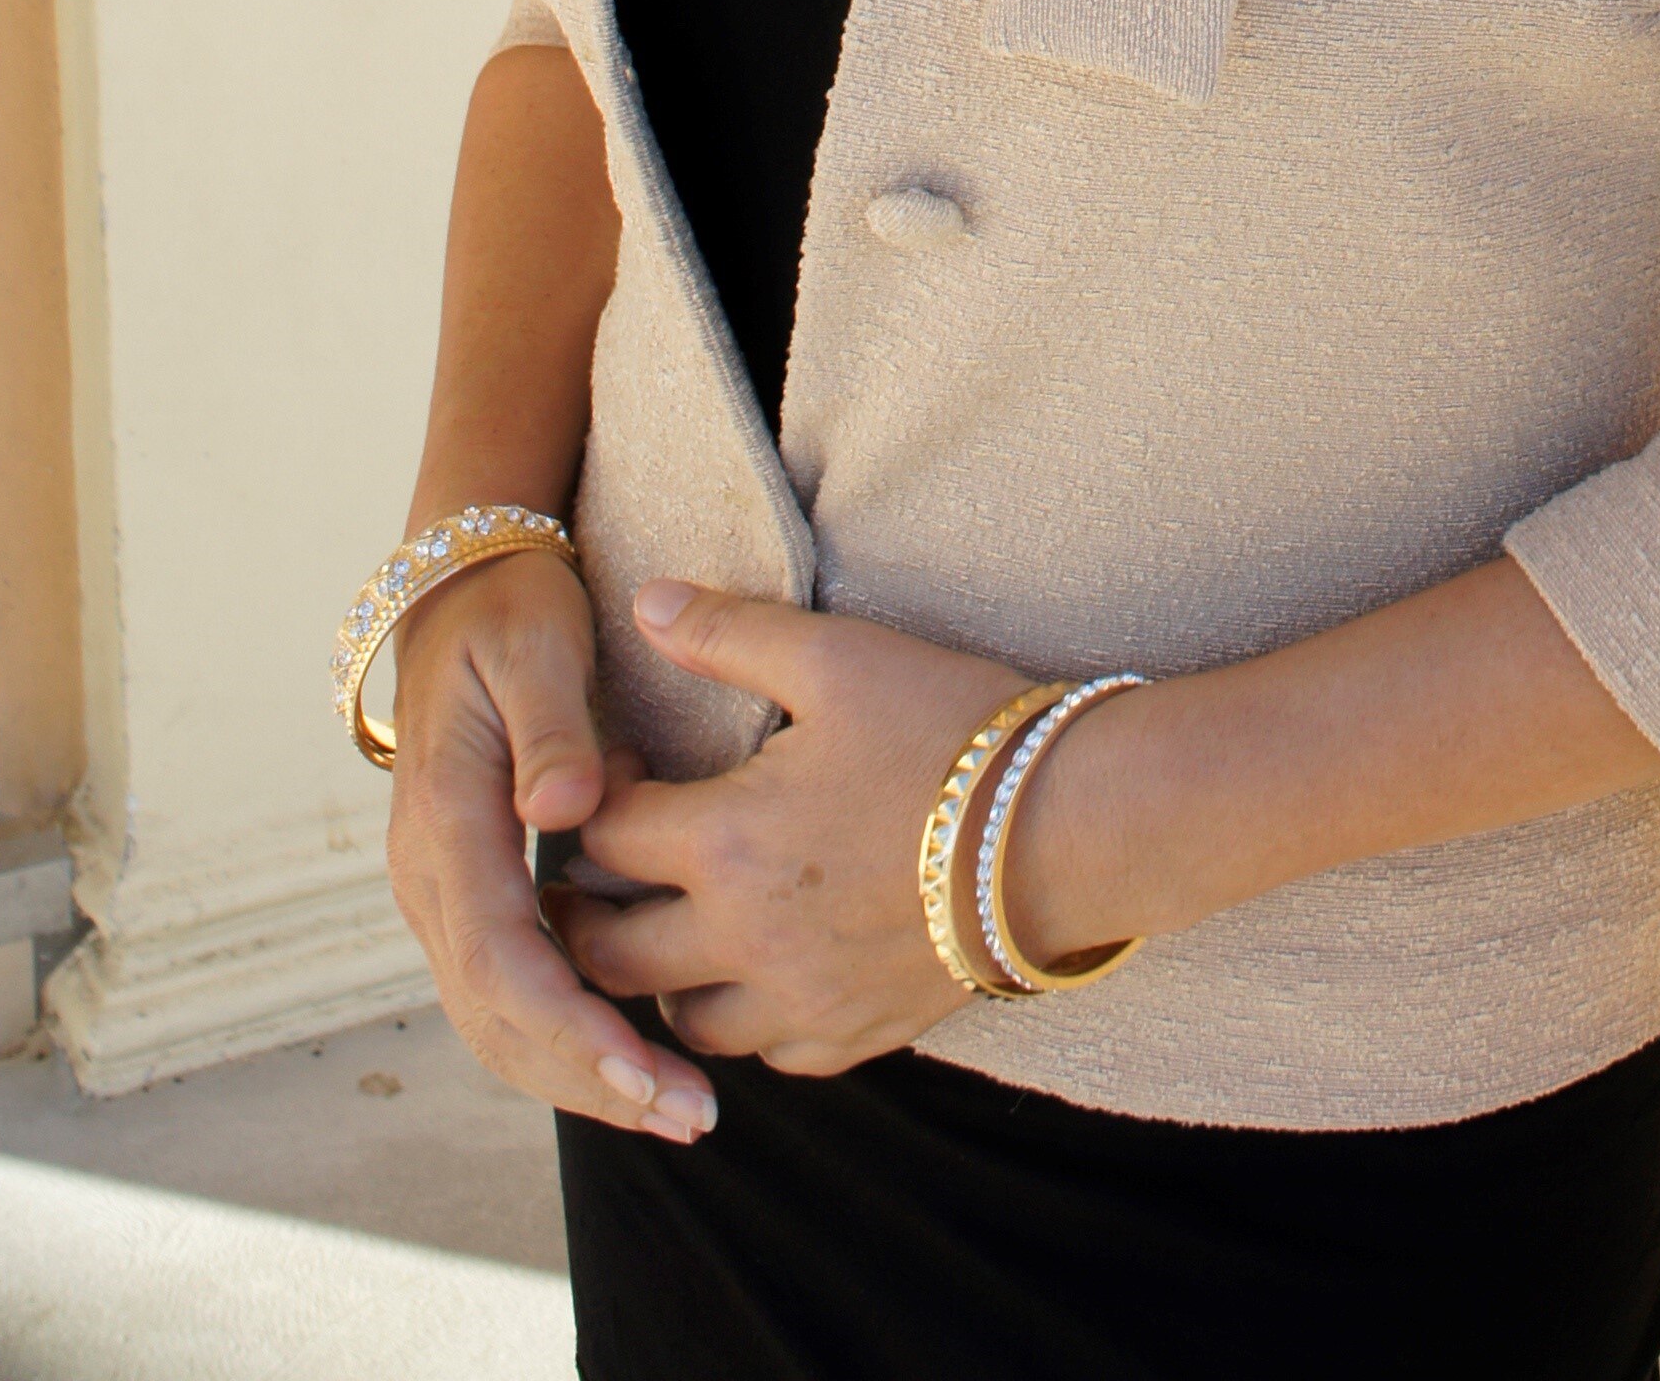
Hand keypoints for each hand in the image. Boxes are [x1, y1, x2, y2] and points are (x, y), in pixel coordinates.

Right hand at [384, 549, 716, 1145]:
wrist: (464, 588)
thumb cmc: (512, 611)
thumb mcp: (537, 646)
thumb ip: (552, 729)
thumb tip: (565, 811)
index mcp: (444, 822)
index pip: (501, 961)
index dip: (572, 1028)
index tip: (647, 1072)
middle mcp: (430, 876)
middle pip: (498, 1018)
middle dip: (589, 1078)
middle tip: (688, 1114)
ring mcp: (444, 892)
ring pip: (499, 1022)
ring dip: (582, 1074)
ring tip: (678, 1107)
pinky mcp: (472, 895)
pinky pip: (513, 990)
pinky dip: (569, 1037)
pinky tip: (641, 1056)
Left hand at [544, 583, 1028, 1075]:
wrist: (1069, 826)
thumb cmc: (951, 730)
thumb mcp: (837, 658)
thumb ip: (728, 633)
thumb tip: (645, 604)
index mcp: (724, 843)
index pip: (606, 837)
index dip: (598, 797)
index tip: (629, 769)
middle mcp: (743, 939)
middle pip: (614, 955)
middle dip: (590, 912)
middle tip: (602, 876)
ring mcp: (801, 1001)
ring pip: (685, 1020)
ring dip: (664, 979)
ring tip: (680, 927)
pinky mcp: (856, 1035)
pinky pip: (769, 1055)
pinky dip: (750, 1020)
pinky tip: (767, 971)